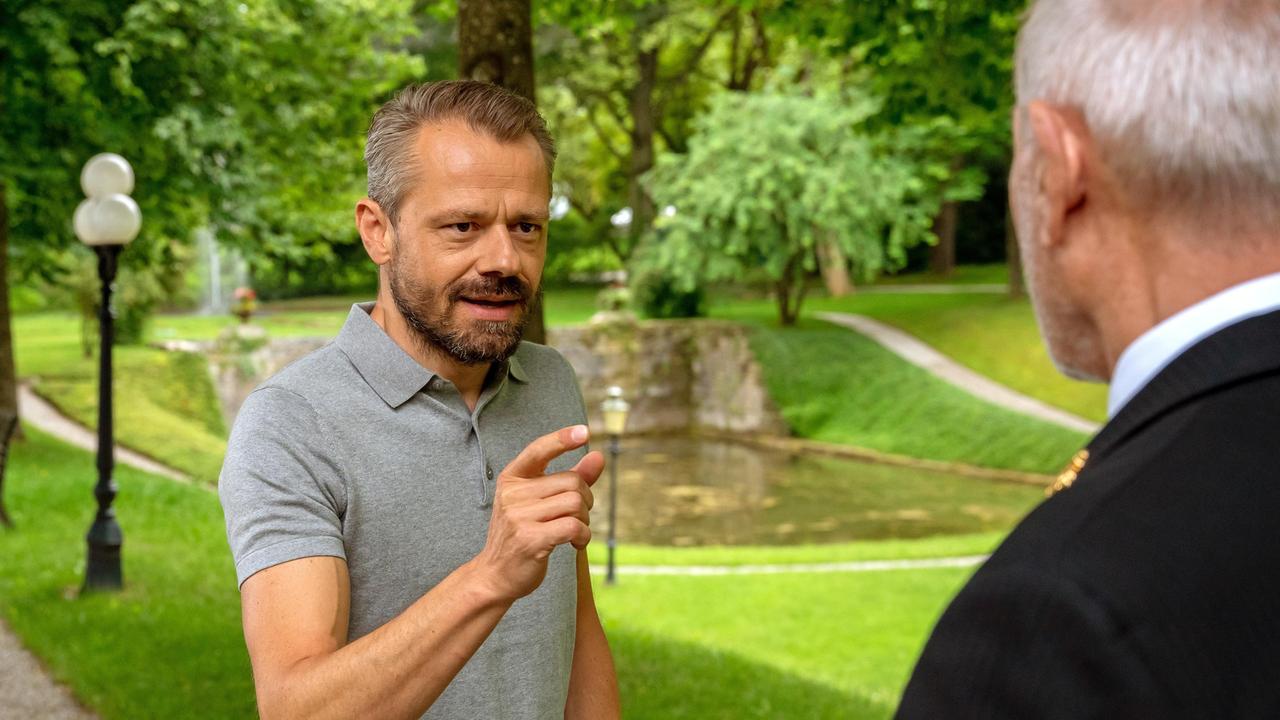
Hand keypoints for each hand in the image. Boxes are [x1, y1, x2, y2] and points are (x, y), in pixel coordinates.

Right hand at [472, 425, 604, 602]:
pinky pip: (573, 526)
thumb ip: (569, 478)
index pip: (538, 450)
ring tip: (576, 531)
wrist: (495, 575)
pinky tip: (577, 543)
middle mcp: (513, 494)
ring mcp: (519, 516)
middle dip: (585, 499)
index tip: (585, 432)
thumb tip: (598, 456)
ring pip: (575, 503)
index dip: (562, 439)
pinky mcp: (530, 539)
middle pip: (572, 482)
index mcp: (512, 479)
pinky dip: (584, 535)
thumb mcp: (539, 502)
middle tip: (579, 516)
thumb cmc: (522, 535)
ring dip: (585, 520)